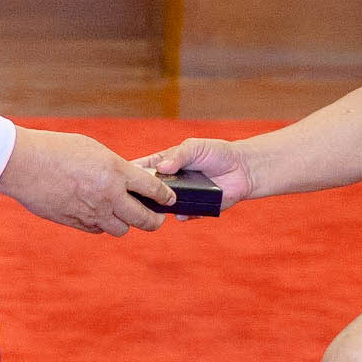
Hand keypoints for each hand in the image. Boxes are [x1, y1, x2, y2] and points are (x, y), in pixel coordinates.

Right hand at [0, 127, 172, 234]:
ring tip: (123, 215)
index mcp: (116, 172)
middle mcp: (108, 196)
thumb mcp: (93, 149)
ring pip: (121, 229)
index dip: (165, 196)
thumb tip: (128, 179)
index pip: (154, 189)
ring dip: (124, 223)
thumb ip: (114, 167)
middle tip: (156, 218)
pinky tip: (97, 214)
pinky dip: (101, 224)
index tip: (169, 199)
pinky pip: (97, 230)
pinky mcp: (75, 223)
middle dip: (154, 220)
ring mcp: (92, 213)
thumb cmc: (56, 149)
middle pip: (143, 219)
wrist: (23, 164)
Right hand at [132, 136, 255, 207]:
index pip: (143, 169)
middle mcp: (170, 183)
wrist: (243, 168)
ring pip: (163, 207)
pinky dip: (183, 215)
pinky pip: (184, 215)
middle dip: (141, 194)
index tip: (119, 176)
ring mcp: (181, 197)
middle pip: (149, 191)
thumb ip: (177, 155)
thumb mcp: (194, 147)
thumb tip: (161, 168)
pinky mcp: (195, 209)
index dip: (131, 173)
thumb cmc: (217, 152)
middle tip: (135, 197)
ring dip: (159, 208)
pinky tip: (183, 213)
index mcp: (166, 164)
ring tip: (157, 208)